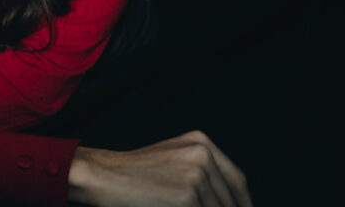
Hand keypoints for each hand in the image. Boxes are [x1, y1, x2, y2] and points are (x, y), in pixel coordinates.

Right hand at [68, 130, 251, 206]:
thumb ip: (203, 175)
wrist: (101, 175)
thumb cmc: (133, 173)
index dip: (242, 204)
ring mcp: (196, 176)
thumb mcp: (173, 160)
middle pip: (231, 202)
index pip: (237, 182)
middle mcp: (203, 155)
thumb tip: (228, 202)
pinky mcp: (187, 198)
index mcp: (202, 143)